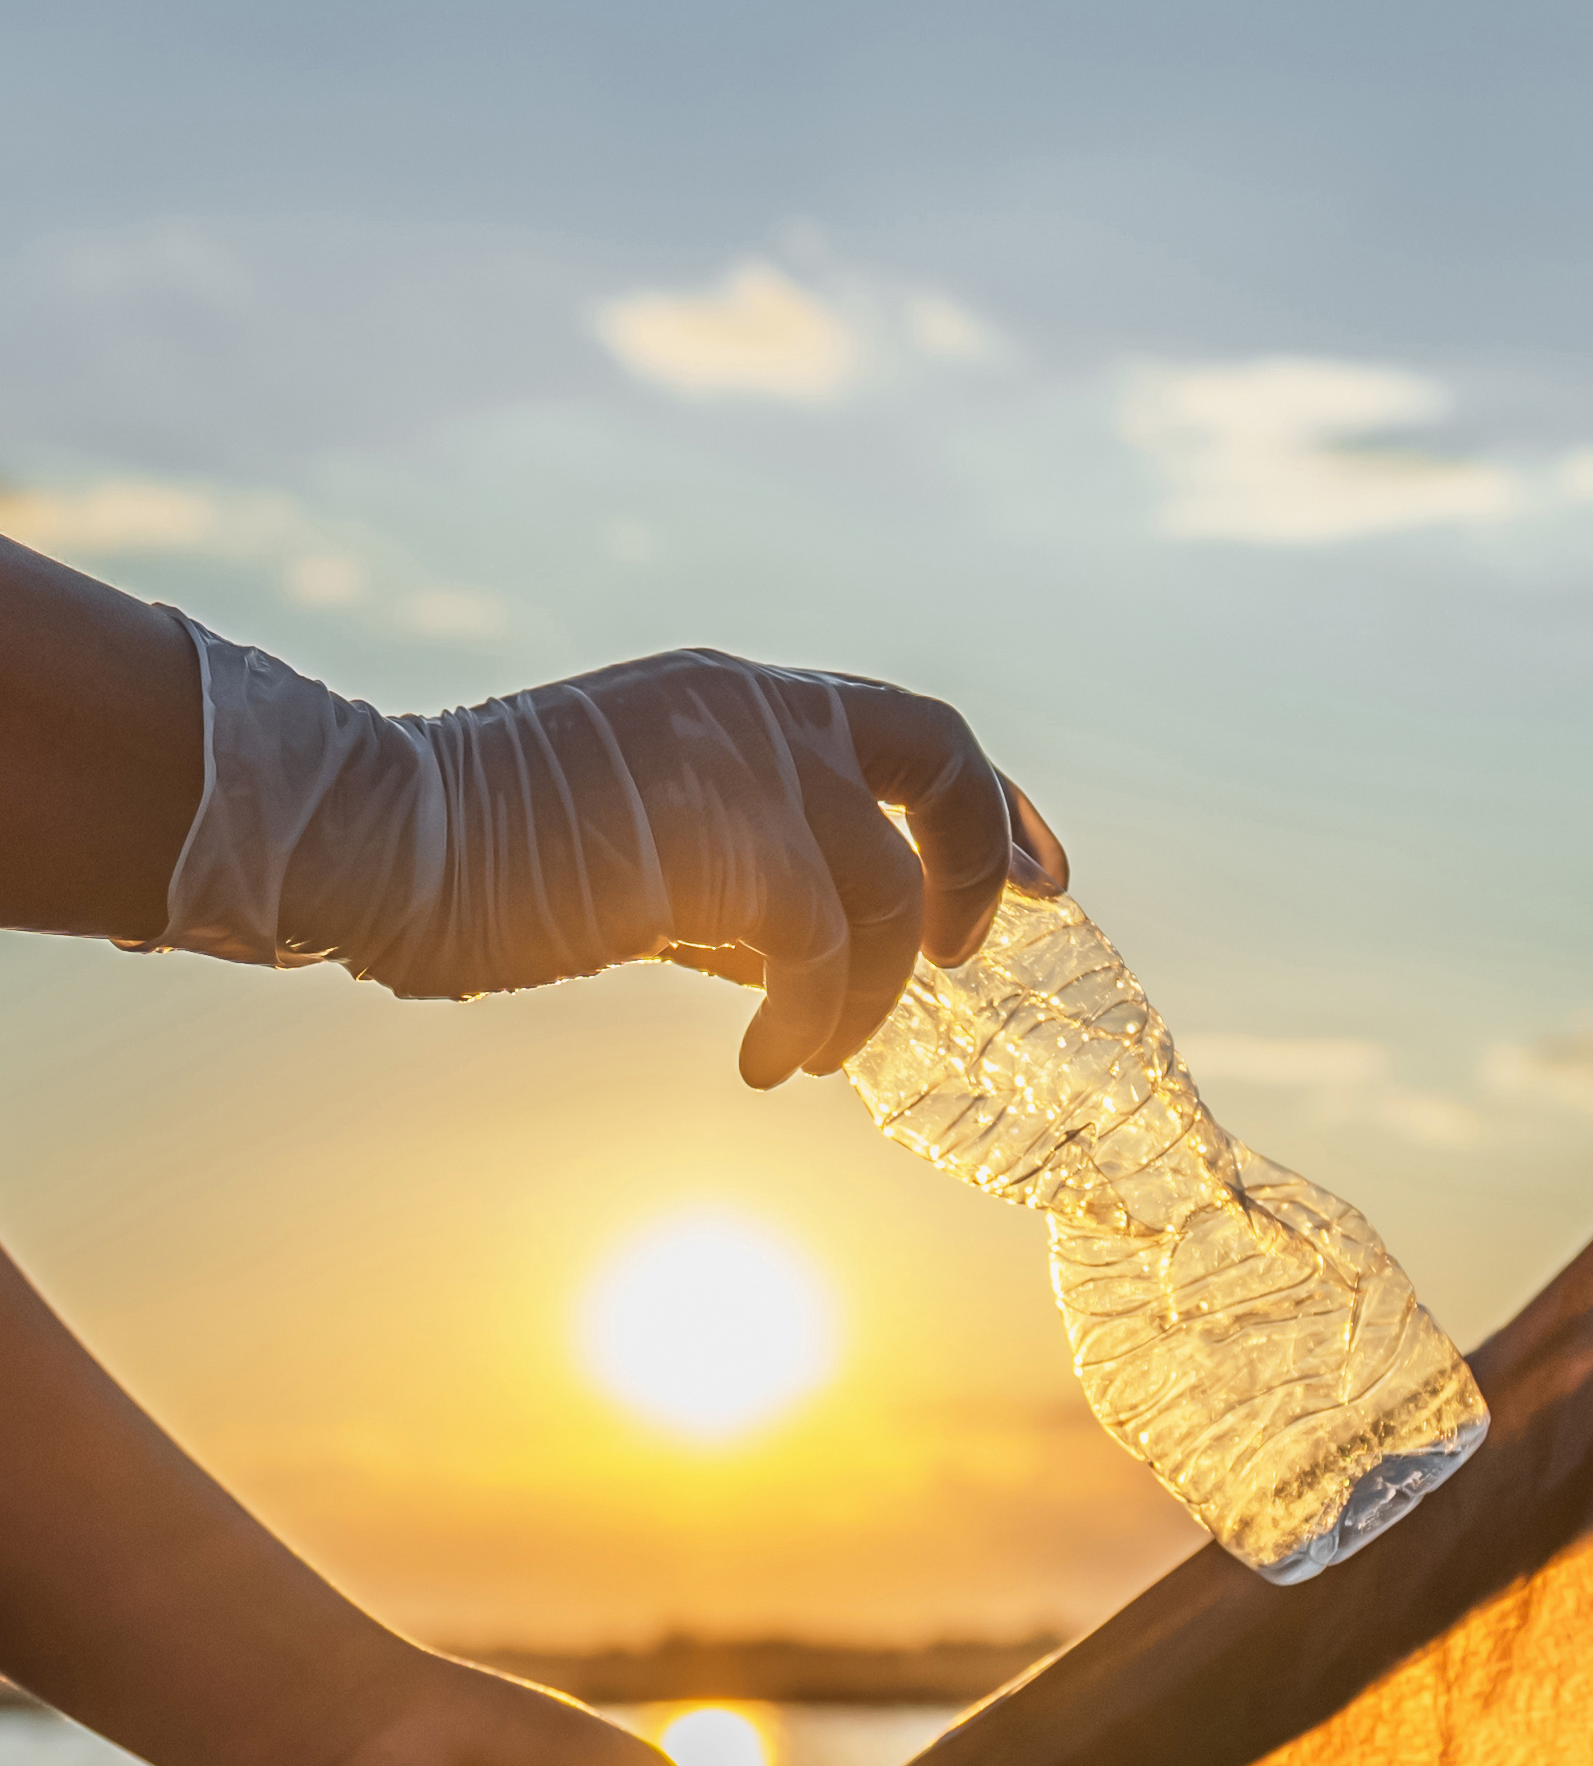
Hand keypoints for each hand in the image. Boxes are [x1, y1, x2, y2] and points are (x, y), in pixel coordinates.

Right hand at [153, 630, 1068, 1086]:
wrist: (384, 837)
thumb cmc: (496, 862)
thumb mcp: (647, 852)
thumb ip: (739, 881)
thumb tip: (811, 966)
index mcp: (739, 699)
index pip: (911, 727)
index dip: (990, 804)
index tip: (1035, 877)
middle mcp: (754, 708)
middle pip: (940, 765)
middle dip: (978, 869)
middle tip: (962, 964)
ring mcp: (741, 762)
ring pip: (884, 892)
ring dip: (864, 997)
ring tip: (810, 1051)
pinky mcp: (721, 839)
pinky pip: (823, 953)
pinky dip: (811, 1024)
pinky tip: (764, 1066)